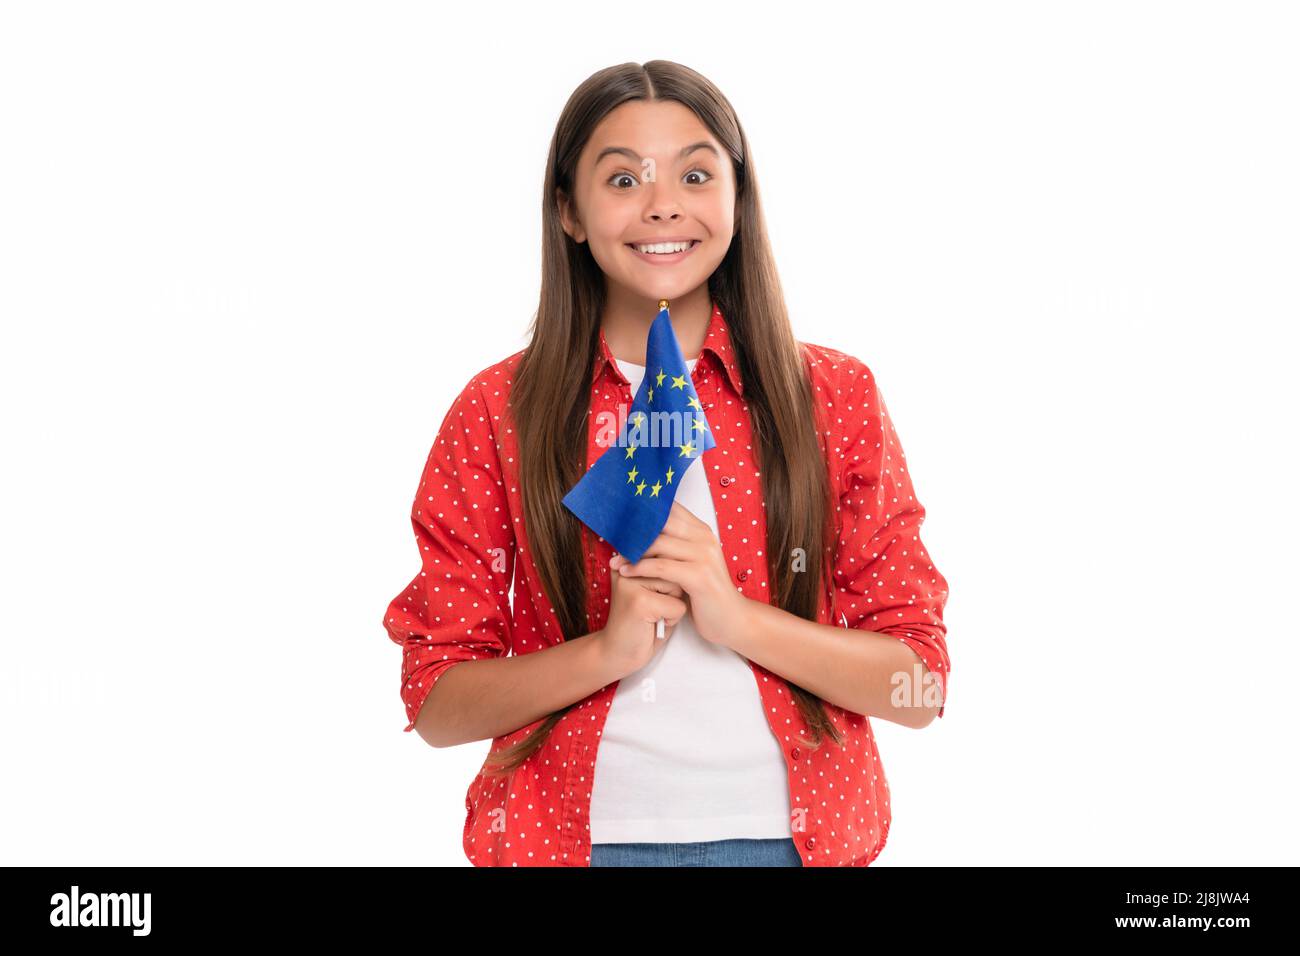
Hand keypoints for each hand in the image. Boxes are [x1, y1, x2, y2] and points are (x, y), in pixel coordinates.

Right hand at [598, 553, 687, 677]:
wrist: (617, 653)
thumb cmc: (642, 623)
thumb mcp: (654, 591)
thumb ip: (664, 573)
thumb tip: (683, 562)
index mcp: (629, 560)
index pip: (667, 556)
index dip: (669, 580)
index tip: (653, 596)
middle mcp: (626, 567)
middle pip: (674, 570)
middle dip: (673, 593)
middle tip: (652, 609)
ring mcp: (631, 584)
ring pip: (677, 587)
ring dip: (672, 605)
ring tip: (653, 615)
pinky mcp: (639, 602)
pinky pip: (677, 606)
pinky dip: (672, 619)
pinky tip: (653, 625)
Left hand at [613, 500, 749, 648]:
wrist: (732, 620)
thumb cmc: (706, 593)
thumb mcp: (691, 563)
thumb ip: (673, 546)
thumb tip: (640, 533)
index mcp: (701, 531)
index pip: (669, 508)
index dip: (643, 510)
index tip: (619, 517)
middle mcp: (704, 538)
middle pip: (661, 522)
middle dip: (633, 531)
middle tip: (611, 539)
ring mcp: (704, 556)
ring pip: (659, 544)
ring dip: (632, 552)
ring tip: (615, 561)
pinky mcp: (699, 576)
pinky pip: (662, 567)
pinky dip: (640, 568)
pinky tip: (625, 573)